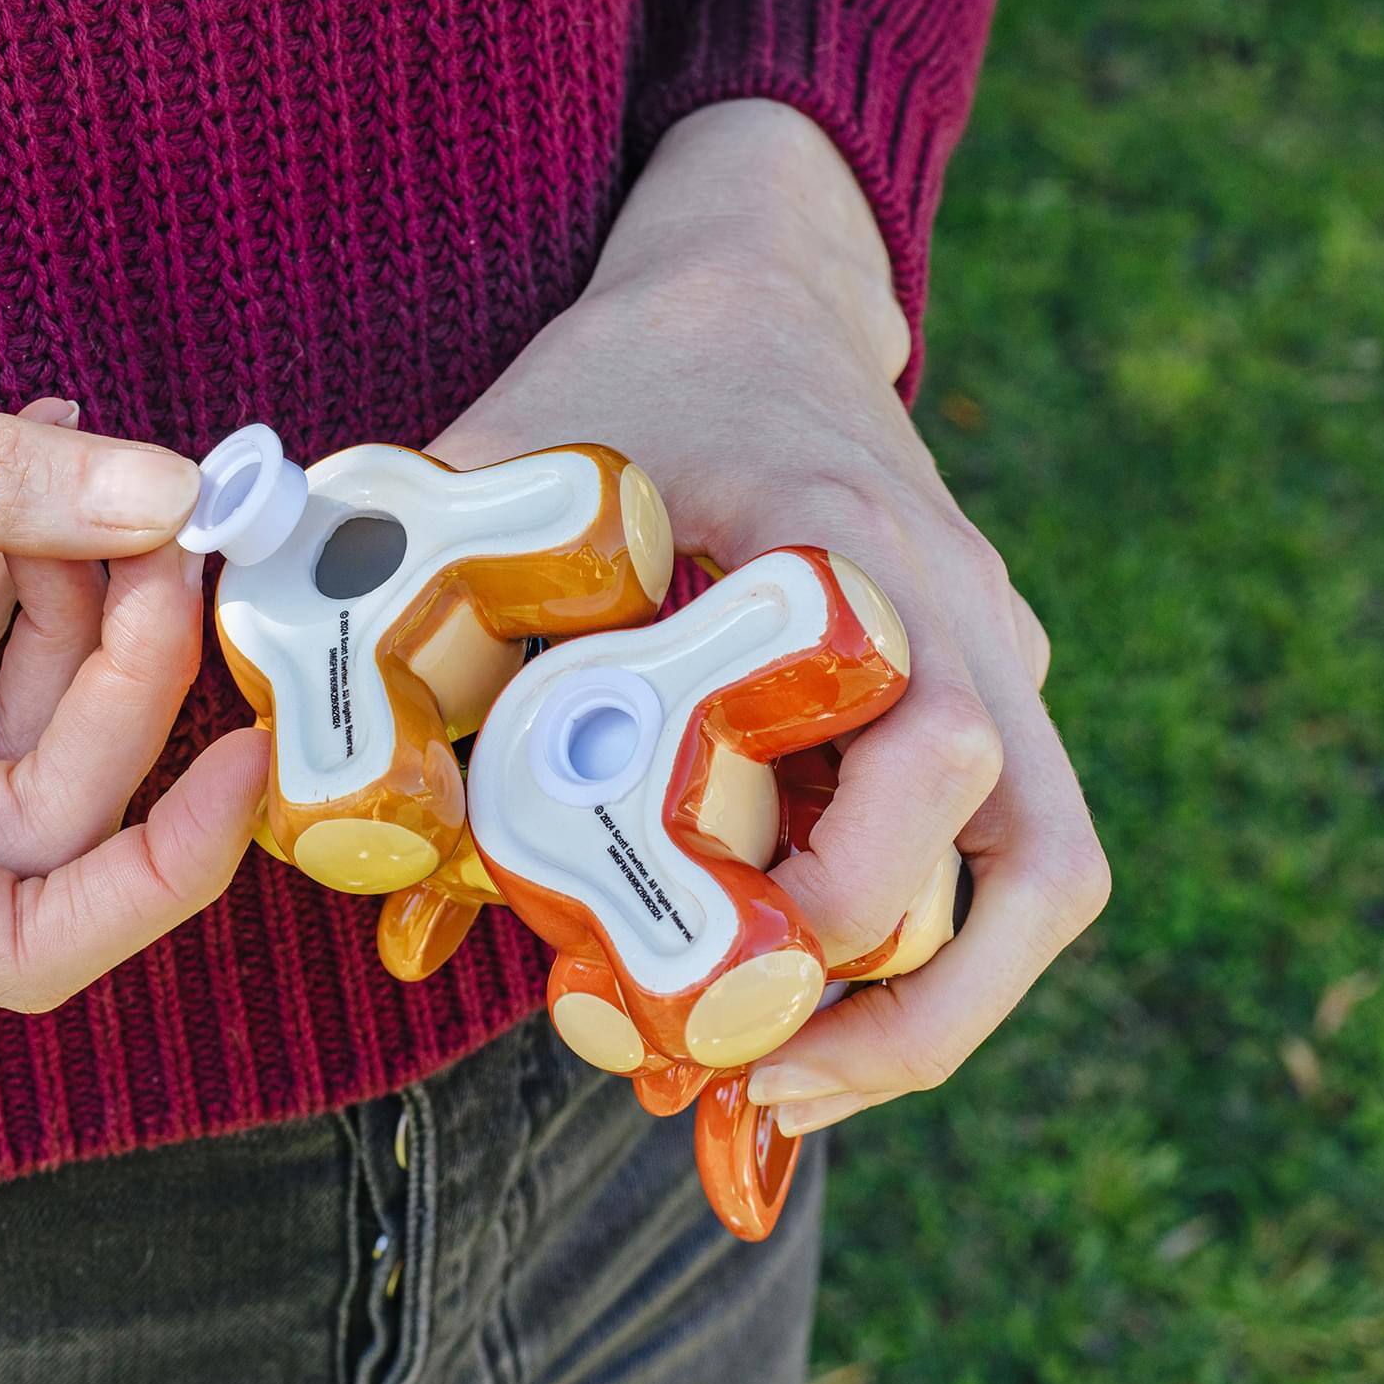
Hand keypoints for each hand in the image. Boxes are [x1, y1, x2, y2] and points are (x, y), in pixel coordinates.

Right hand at [0, 336, 268, 1009]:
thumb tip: (164, 487)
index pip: (20, 939)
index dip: (161, 870)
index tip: (249, 759)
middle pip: (42, 802)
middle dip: (119, 660)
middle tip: (164, 522)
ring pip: (15, 725)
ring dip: (69, 598)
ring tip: (78, 461)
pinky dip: (4, 572)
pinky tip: (22, 470)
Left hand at [431, 100, 1108, 1130]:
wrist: (759, 289)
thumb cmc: (636, 371)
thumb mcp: (516, 456)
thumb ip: (421, 601)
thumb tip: (342, 824)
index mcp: (858, 549)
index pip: (926, 752)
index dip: (839, 903)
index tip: (702, 987)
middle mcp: (965, 612)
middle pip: (1026, 855)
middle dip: (896, 1005)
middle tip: (742, 1085)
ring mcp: (996, 648)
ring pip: (1041, 876)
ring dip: (931, 1008)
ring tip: (781, 1095)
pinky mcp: (984, 680)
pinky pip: (1008, 851)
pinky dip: (925, 951)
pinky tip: (805, 1007)